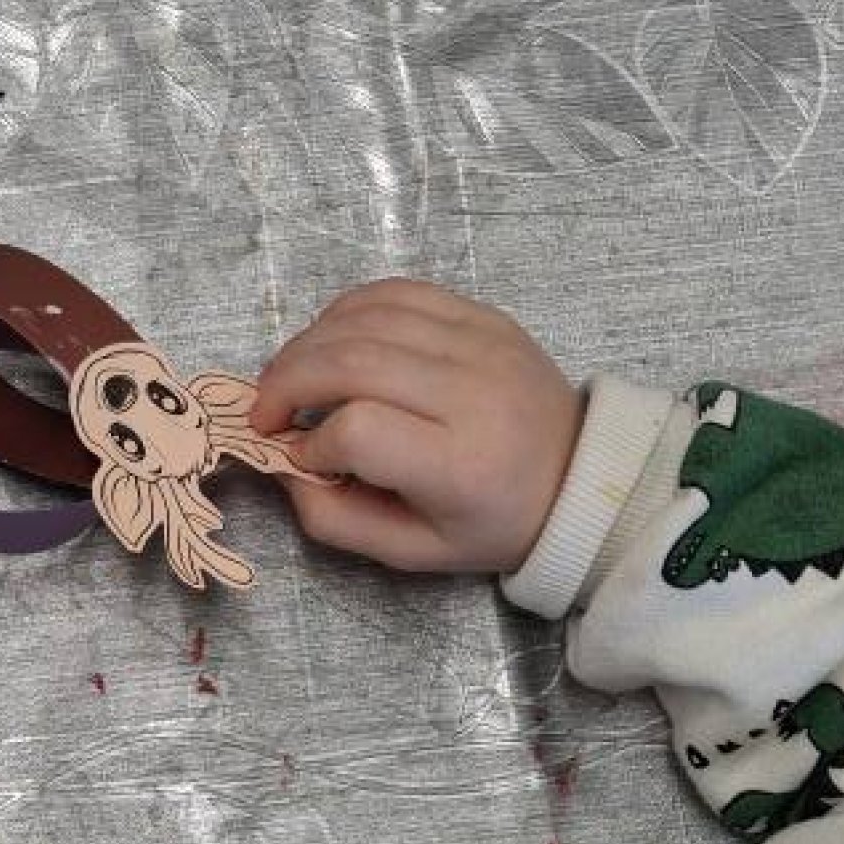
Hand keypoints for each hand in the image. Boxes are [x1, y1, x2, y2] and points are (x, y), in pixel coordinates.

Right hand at [249, 280, 582, 574]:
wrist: (580, 476)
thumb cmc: (491, 520)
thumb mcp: (413, 551)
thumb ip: (335, 519)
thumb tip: (282, 466)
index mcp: (460, 465)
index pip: (359, 430)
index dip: (312, 444)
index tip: (304, 461)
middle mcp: (472, 393)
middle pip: (351, 361)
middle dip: (287, 382)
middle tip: (263, 412)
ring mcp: (480, 343)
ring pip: (366, 317)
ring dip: (307, 343)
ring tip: (290, 377)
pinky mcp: (481, 314)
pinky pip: (395, 292)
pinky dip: (345, 312)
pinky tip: (329, 341)